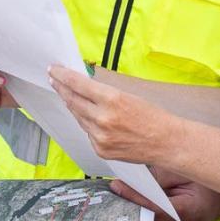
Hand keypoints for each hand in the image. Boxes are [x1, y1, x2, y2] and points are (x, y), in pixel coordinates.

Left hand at [47, 64, 175, 164]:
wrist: (166, 142)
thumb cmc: (152, 117)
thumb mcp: (128, 95)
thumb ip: (103, 92)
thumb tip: (83, 86)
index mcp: (112, 99)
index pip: (78, 84)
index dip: (62, 76)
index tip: (53, 70)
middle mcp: (103, 119)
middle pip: (73, 100)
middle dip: (61, 88)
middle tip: (54, 80)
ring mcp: (100, 137)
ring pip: (78, 117)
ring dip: (73, 105)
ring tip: (68, 95)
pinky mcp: (100, 150)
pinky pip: (87, 132)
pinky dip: (87, 124)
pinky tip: (90, 118)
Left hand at [107, 169, 219, 220]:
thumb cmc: (206, 183)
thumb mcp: (183, 172)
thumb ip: (159, 177)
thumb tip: (134, 181)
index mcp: (190, 211)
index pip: (154, 208)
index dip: (134, 197)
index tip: (117, 187)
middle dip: (131, 208)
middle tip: (116, 194)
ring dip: (136, 217)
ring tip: (125, 201)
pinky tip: (138, 212)